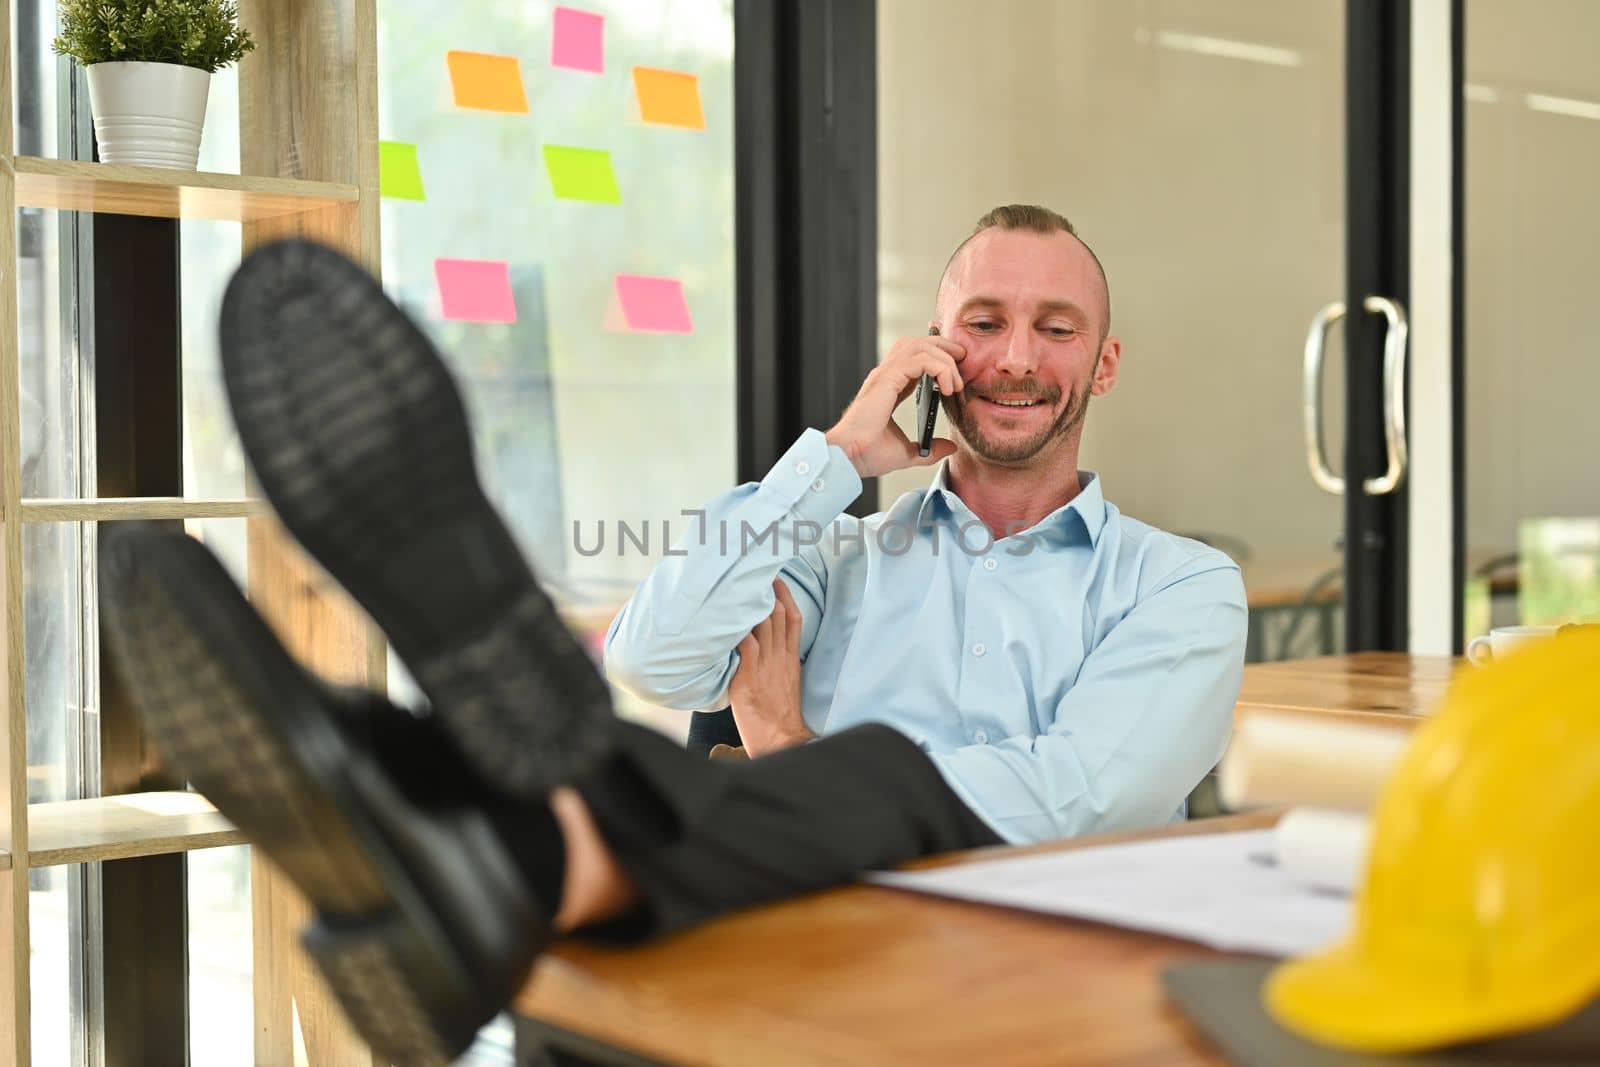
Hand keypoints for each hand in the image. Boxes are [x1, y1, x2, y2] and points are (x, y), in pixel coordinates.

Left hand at [728, 580, 813, 756]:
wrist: (781, 739)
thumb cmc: (779, 715)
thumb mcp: (785, 682)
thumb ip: (777, 662)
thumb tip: (765, 645)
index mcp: (790, 658)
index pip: (792, 619)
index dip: (785, 596)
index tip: (777, 579)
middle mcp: (779, 658)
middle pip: (776, 616)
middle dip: (766, 592)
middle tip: (755, 571)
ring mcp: (764, 666)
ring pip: (762, 626)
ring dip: (750, 605)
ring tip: (738, 586)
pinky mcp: (749, 678)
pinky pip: (745, 647)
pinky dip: (738, 631)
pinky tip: (728, 618)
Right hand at [824, 334, 964, 477]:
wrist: (849, 457)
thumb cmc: (867, 454)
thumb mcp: (908, 453)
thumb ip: (929, 449)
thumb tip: (950, 447)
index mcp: (889, 387)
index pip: (914, 358)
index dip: (937, 357)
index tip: (955, 373)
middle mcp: (886, 376)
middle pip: (918, 343)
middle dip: (944, 347)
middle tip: (963, 361)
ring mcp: (885, 375)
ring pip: (921, 346)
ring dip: (944, 358)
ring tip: (955, 380)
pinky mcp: (887, 379)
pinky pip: (920, 360)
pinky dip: (939, 368)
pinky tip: (946, 388)